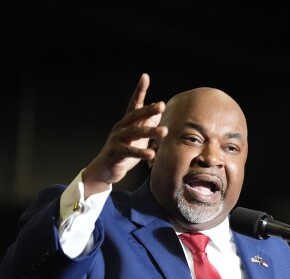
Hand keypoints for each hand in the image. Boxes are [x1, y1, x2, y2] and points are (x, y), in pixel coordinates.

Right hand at [82, 73, 166, 196]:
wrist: (105, 170)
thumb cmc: (125, 152)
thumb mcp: (138, 139)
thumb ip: (147, 126)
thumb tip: (159, 114)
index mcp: (127, 123)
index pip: (134, 103)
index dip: (139, 90)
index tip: (145, 77)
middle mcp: (121, 128)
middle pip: (135, 116)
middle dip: (148, 110)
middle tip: (161, 106)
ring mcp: (117, 139)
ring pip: (134, 133)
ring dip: (150, 132)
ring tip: (164, 131)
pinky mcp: (115, 153)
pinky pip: (129, 152)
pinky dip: (141, 153)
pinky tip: (152, 155)